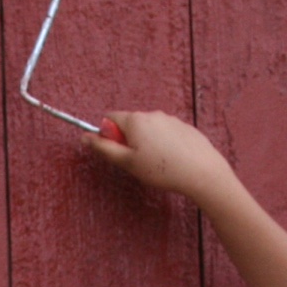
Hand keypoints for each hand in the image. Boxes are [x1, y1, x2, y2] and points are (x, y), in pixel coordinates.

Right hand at [82, 110, 238, 205]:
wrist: (202, 172)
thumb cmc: (162, 170)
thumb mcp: (127, 162)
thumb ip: (104, 149)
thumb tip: (85, 137)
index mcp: (135, 120)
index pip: (110, 118)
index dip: (109, 136)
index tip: (119, 152)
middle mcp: (152, 114)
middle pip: (130, 124)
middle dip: (129, 141)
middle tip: (138, 163)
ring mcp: (171, 119)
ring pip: (149, 130)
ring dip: (147, 143)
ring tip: (159, 165)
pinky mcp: (185, 128)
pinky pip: (167, 134)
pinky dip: (165, 145)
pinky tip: (173, 161)